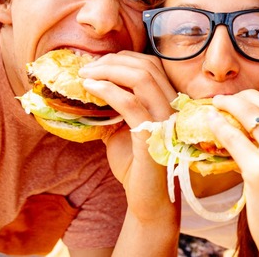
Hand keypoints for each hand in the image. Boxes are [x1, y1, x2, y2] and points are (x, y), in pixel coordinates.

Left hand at [79, 51, 179, 253]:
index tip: (97, 64)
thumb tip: (89, 85)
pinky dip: (108, 90)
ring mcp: (166, 120)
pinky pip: (131, 104)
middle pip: (146, 65)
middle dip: (112, 61)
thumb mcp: (123, 127)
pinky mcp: (153, 137)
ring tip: (85, 75)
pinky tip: (90, 88)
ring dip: (108, 71)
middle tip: (85, 67)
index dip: (123, 58)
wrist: (149, 200)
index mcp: (170, 101)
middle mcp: (174, 106)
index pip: (152, 64)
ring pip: (142, 78)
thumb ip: (115, 106)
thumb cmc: (136, 165)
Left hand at [209, 91, 258, 256]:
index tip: (243, 97)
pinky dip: (218, 125)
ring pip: (247, 114)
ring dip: (226, 105)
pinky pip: (232, 137)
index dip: (258, 97)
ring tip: (215, 105)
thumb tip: (258, 113)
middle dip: (240, 97)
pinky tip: (210, 121)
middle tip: (224, 99)